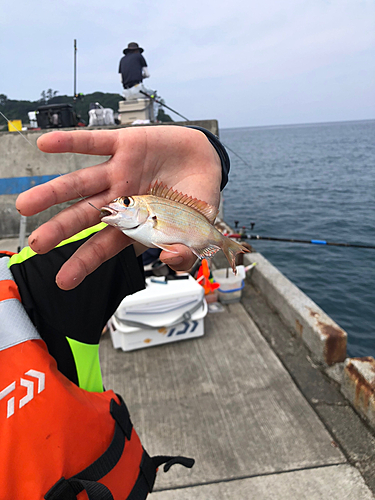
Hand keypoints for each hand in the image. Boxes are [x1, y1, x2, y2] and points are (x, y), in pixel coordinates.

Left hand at [16, 126, 221, 289]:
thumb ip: (185, 250)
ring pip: (80, 183)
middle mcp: (120, 199)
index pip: (104, 245)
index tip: (64, 280)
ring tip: (27, 204)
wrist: (205, 161)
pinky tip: (45, 144)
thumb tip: (167, 259)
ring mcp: (119, 172)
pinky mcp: (124, 144)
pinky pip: (94, 142)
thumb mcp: (197, 230)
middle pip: (84, 216)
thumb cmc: (196, 198)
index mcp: (134, 223)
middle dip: (61, 229)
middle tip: (37, 243)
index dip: (84, 262)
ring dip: (53, 192)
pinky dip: (70, 141)